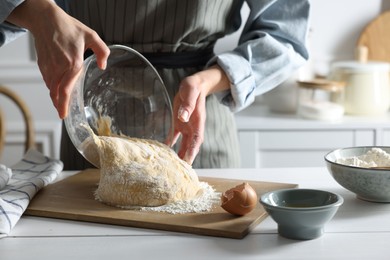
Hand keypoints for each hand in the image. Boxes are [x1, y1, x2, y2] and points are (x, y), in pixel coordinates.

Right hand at [7, 0, 109, 118]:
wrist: (46, 19)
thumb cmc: (68, 27)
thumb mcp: (91, 35)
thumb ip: (102, 51)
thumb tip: (103, 66)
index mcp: (73, 63)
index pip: (66, 89)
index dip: (65, 103)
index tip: (65, 114)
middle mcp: (59, 67)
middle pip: (57, 92)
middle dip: (59, 105)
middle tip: (63, 114)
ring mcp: (49, 66)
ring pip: (51, 87)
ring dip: (55, 97)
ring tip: (61, 105)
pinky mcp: (43, 64)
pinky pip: (47, 80)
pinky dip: (51, 87)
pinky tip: (56, 90)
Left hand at [168, 65, 229, 164]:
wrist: (194, 85)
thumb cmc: (193, 88)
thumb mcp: (190, 93)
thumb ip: (187, 105)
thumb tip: (182, 117)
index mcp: (198, 122)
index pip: (196, 140)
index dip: (192, 152)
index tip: (188, 162)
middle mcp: (193, 127)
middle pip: (190, 147)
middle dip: (185, 159)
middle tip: (178, 172)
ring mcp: (186, 127)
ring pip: (183, 145)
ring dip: (178, 155)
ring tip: (171, 167)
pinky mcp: (179, 124)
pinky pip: (174, 137)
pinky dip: (169, 144)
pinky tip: (163, 151)